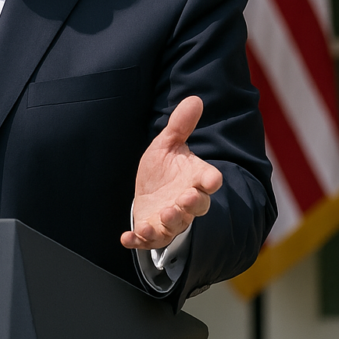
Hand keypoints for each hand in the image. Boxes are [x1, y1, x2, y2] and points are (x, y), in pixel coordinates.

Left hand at [121, 95, 222, 250]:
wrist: (150, 192)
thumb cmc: (164, 169)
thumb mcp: (168, 145)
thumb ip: (180, 126)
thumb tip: (194, 98)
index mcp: (194, 179)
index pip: (208, 180)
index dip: (210, 180)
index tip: (212, 179)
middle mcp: (186, 202)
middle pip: (196, 207)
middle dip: (191, 204)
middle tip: (185, 199)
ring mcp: (170, 219)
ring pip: (175, 226)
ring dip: (168, 223)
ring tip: (161, 216)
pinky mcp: (152, 231)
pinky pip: (148, 240)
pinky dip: (138, 240)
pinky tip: (126, 238)